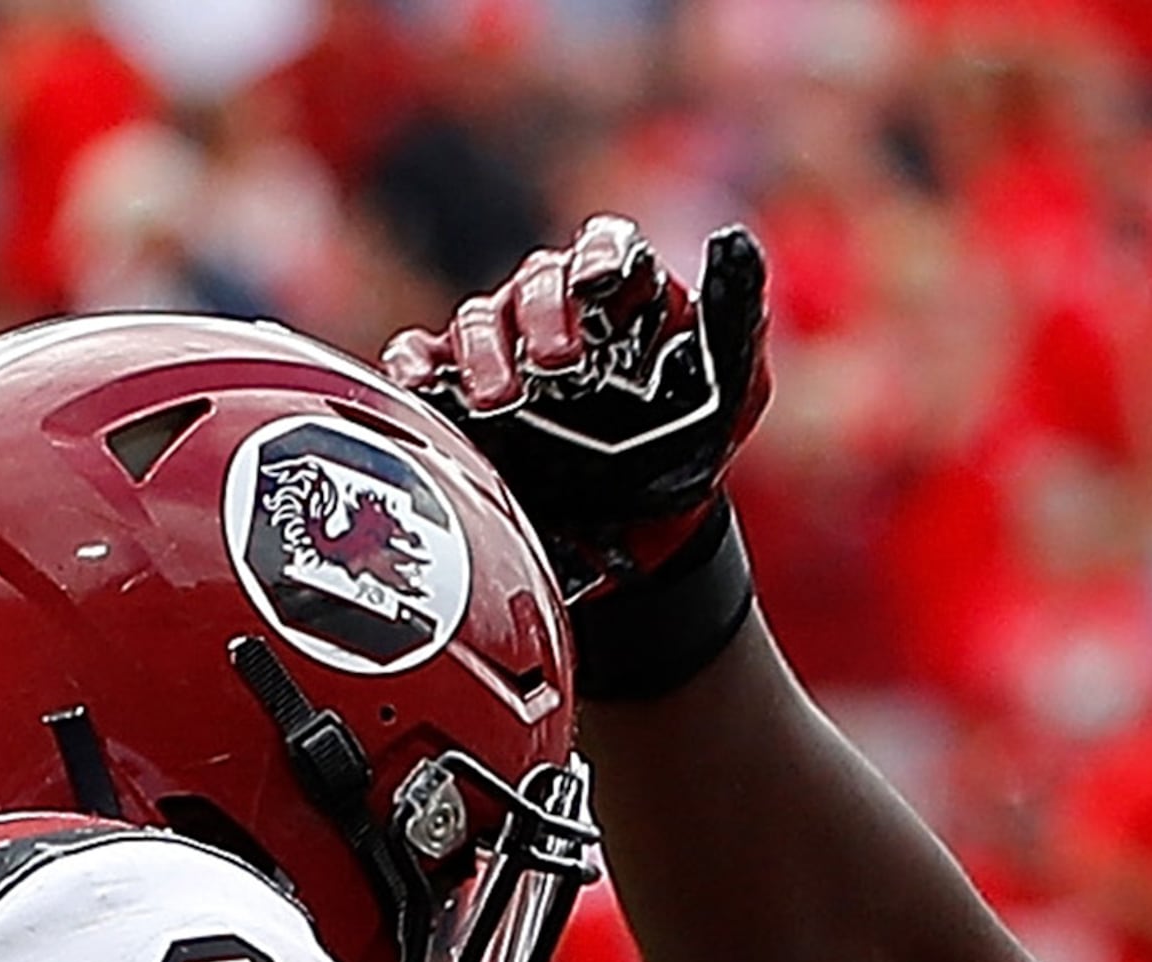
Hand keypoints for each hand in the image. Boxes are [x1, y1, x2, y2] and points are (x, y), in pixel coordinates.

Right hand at [382, 215, 772, 596]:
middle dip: (541, 314)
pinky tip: (421, 387)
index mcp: (623, 296)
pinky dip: (414, 367)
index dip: (598, 256)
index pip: (604, 248)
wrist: (638, 533)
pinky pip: (421, 360)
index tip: (599, 282)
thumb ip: (736, 315)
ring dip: (483, 352)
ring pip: (477, 319)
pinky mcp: (459, 395)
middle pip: (535, 281)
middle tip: (558, 364)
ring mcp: (505, 352)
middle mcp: (558, 312)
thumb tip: (735, 238)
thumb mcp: (734, 389)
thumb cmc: (686, 449)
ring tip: (499, 402)